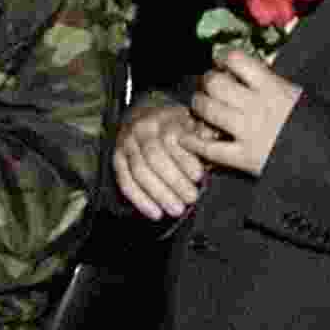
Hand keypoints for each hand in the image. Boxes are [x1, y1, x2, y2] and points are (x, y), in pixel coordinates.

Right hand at [113, 99, 208, 219]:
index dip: (184, 158)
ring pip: (139, 171)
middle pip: (154, 156)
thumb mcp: (190, 122)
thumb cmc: (174, 125)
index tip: (198, 176)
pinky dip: (140, 200)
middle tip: (191, 198)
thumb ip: (201, 133)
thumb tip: (212, 141)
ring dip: (159, 193)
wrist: (142, 116)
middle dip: (173, 180)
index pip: (170, 138)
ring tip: (177, 209)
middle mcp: (141, 129)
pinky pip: (125, 182)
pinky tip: (155, 213)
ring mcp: (126, 144)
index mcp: (163, 118)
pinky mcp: (117, 159)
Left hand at [182, 49, 301, 176]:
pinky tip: (186, 137)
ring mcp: (248, 131)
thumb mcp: (297, 94)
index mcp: (272, 86)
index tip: (221, 61)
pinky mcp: (245, 158)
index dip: (223, 58)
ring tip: (199, 105)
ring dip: (199, 105)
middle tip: (209, 85)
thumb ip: (271, 83)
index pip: (237, 60)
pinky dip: (194, 142)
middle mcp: (256, 105)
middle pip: (216, 84)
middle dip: (208, 82)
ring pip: (209, 110)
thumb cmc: (319, 124)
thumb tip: (248, 71)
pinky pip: (211, 148)